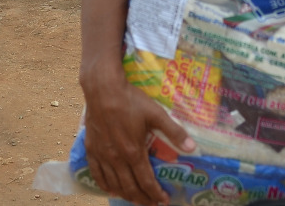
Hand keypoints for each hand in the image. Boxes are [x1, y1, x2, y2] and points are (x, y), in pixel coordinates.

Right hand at [80, 72, 193, 205]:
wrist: (103, 90)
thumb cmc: (131, 100)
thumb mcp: (156, 113)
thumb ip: (174, 131)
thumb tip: (192, 147)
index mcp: (134, 152)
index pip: (146, 182)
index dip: (156, 195)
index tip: (163, 201)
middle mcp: (117, 159)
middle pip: (130, 188)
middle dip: (143, 199)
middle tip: (152, 204)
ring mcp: (102, 156)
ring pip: (113, 184)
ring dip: (125, 195)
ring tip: (136, 199)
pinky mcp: (91, 150)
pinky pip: (96, 174)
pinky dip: (105, 186)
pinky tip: (111, 189)